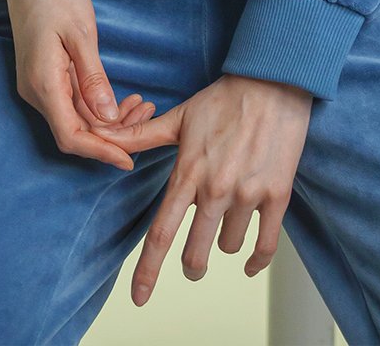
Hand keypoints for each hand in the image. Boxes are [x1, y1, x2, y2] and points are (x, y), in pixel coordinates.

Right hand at [0, 0, 156, 171]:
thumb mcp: (80, 34)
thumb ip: (93, 78)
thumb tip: (109, 118)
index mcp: (44, 83)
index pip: (72, 136)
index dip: (101, 152)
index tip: (129, 160)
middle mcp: (38, 91)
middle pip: (76, 131)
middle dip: (112, 135)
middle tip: (148, 118)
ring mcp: (40, 84)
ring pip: (75, 118)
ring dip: (108, 119)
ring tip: (142, 106)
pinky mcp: (46, 74)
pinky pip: (72, 101)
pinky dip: (97, 105)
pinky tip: (122, 98)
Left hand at [90, 72, 313, 305]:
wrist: (273, 82)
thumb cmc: (224, 99)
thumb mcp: (179, 118)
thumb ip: (141, 136)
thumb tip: (102, 136)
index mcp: (189, 172)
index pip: (162, 231)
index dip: (148, 270)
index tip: (139, 297)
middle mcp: (216, 189)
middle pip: (195, 253)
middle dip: (192, 266)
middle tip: (193, 264)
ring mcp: (248, 193)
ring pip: (228, 247)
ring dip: (225, 241)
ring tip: (228, 216)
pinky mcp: (277, 194)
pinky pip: (265, 245)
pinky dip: (255, 261)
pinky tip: (249, 264)